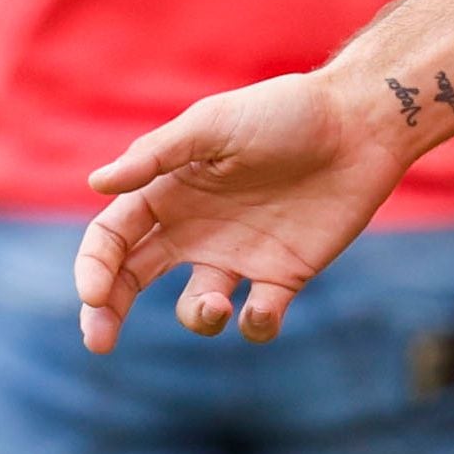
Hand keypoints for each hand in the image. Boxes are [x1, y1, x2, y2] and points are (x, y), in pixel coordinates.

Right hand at [76, 70, 412, 351]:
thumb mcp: (213, 125)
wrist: (358, 124)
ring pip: (197, 309)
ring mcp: (239, 256)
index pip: (112, 239)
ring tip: (215, 305)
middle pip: (133, 280)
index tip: (95, 294)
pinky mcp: (284, 276)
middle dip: (108, 313)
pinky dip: (254, 325)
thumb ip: (156, 156)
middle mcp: (196, 230)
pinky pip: (257, 319)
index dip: (95, 268)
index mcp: (169, 193)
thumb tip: (96, 184)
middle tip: (99, 341)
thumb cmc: (283, 113)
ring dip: (197, 318)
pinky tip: (261, 308)